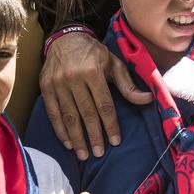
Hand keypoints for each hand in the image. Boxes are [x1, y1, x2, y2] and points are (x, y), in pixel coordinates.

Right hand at [39, 31, 151, 159]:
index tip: (115, 141)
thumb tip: (148, 99)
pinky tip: (68, 143)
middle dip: (94, 136)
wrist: (65, 39)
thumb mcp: (114, 64)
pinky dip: (60, 130)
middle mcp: (74, 78)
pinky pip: (53, 113)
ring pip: (69, 116)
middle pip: (86, 113)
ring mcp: (57, 83)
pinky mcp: (45, 87)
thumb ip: (128, 85)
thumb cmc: (93, 54)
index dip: (110, 124)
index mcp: (93, 72)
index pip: (104, 104)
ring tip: (84, 154)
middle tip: (100, 153)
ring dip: (77, 138)